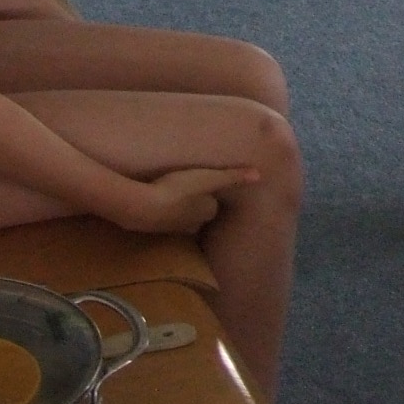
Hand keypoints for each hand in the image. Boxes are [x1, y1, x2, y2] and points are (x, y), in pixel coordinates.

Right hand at [127, 163, 260, 233]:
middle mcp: (193, 225)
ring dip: (178, 208)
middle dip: (195, 204)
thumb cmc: (179, 189)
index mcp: (207, 212)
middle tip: (188, 187)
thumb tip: (260, 175)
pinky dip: (163, 211)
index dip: (209, 193)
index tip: (204, 182)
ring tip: (172, 193)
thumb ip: (233, 176)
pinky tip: (154, 201)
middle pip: (197, 213)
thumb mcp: (209, 178)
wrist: (143, 207)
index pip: (213, 204)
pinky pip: (163, 218)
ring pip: (181, 218)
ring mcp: (173, 229)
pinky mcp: (154, 228)